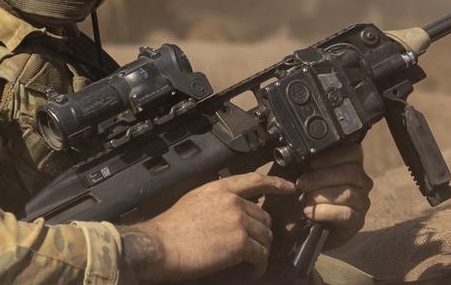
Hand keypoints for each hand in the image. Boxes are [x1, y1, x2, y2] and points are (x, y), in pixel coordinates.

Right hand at [118, 172, 295, 281]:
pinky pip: (261, 255)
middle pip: (263, 216)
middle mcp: (233, 201)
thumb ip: (216, 201)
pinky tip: (252, 271)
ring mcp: (238, 221)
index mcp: (220, 188)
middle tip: (254, 246)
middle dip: (261, 233)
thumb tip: (230, 212)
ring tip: (251, 262)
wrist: (160, 246)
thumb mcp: (194, 201)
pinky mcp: (240, 243)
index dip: (276, 183)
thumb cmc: (170, 229)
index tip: (289, 188)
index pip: (256, 180)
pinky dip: (259, 266)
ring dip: (260, 251)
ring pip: (265, 236)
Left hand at [295, 142, 372, 248]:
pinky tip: (309, 212)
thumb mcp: (303, 175)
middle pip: (349, 172)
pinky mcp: (357, 221)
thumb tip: (299, 152)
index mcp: (352, 165)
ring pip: (348, 193)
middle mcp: (362, 182)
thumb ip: (307, 163)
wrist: (303, 227)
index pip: (353, 152)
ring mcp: (362, 202)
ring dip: (321, 195)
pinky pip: (346, 213)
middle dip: (321, 177)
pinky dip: (324, 212)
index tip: (312, 164)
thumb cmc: (305, 197)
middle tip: (301, 184)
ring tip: (303, 199)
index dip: (333, 156)